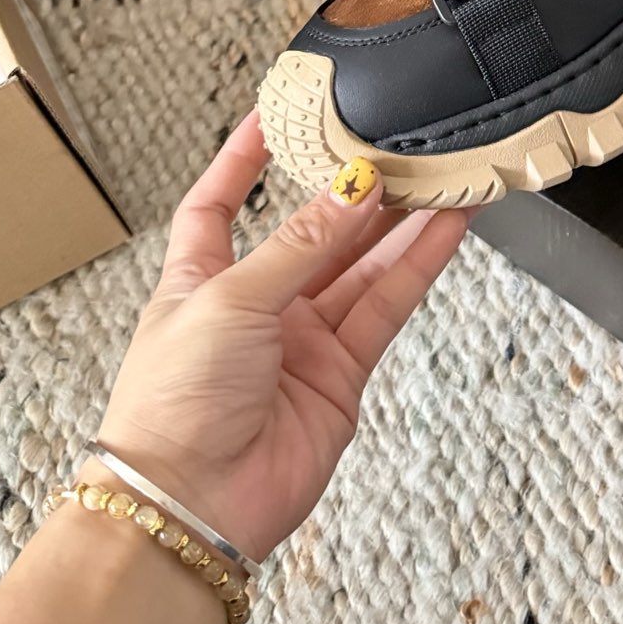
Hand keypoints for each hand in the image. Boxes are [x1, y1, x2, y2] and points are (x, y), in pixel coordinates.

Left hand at [97, 113, 470, 561]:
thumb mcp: (231, 300)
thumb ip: (302, 244)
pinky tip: (448, 229)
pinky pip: (385, 306)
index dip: (242, 161)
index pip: (218, 204)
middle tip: (397, 145)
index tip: (275, 116)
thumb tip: (353, 188)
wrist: (194, 507)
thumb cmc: (174, 406)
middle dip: (353, 190)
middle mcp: (254, 305)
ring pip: (361, 264)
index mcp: (200, 280)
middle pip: (311, 230)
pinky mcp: (341, 373)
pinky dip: (419, 266)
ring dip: (402, 221)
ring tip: (443, 174)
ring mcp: (300, 340)